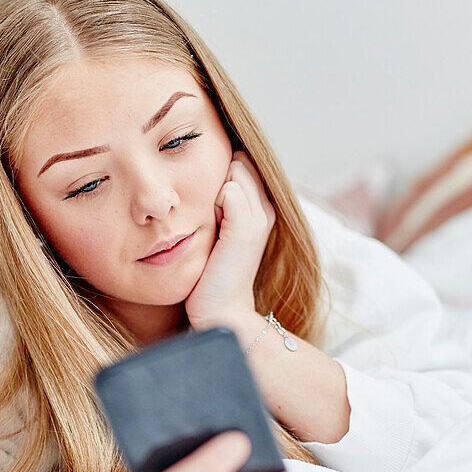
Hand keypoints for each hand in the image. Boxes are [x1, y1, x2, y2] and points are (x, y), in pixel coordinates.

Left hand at [185, 151, 275, 330]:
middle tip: (210, 217)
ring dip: (212, 192)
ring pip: (233, 172)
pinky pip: (230, 190)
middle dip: (216, 180)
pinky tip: (211, 228)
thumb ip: (220, 202)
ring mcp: (258, 218)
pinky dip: (214, 203)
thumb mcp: (219, 230)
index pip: (243, 162)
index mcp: (263, 207)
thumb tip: (205, 174)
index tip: (212, 207)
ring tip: (212, 226)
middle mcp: (266, 209)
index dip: (221, 176)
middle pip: (239, 162)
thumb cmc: (212, 271)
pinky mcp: (244, 229)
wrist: (221, 310)